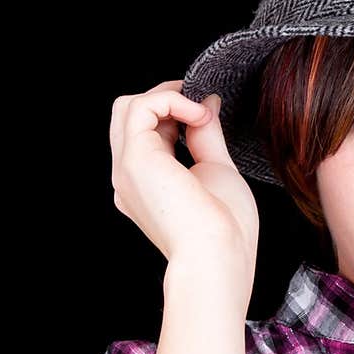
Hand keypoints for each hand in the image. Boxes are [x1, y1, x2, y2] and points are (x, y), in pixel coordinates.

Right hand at [110, 80, 259, 313]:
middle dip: (165, 100)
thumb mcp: (216, 170)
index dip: (174, 114)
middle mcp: (129, 177)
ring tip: (201, 114)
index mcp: (146, 184)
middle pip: (129, 116)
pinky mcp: (135, 159)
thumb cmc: (226, 229)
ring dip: (168, 98)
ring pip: (128, 107)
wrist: (219, 255)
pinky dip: (171, 100)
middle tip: (200, 107)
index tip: (206, 114)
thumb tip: (208, 102)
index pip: (146, 133)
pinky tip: (198, 116)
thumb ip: (207, 135)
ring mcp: (127, 168)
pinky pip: (140, 108)